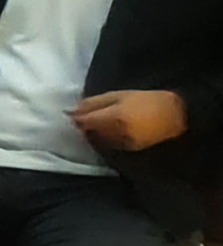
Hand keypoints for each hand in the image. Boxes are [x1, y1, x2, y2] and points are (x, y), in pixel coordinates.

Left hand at [69, 89, 186, 153]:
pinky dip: (103, 138)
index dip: (74, 117)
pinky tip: (108, 130)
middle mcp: (116, 134)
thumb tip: (72, 109)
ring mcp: (122, 144)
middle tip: (83, 115)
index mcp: (113, 118)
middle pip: (89, 132)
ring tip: (96, 121)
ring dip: (92, 132)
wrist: (176, 115)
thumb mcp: (119, 95)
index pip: (84, 122)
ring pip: (97, 140)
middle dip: (83, 125)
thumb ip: (94, 103)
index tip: (69, 112)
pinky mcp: (129, 150)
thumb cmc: (147, 100)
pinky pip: (108, 144)